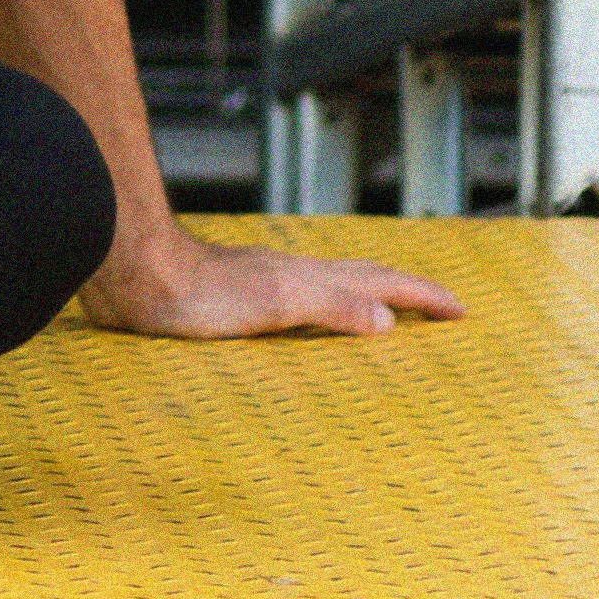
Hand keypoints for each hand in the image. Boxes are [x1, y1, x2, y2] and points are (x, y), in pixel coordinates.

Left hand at [78, 225, 464, 342]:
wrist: (136, 273)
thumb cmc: (197, 294)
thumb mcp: (275, 305)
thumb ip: (331, 309)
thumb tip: (388, 321)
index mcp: (308, 279)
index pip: (380, 284)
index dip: (422, 296)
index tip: (462, 311)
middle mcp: (292, 276)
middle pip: (362, 277)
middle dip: (406, 291)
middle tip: (441, 306)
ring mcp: (264, 284)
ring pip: (331, 287)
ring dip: (367, 297)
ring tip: (388, 312)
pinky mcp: (234, 299)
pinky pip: (300, 303)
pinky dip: (325, 312)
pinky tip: (308, 324)